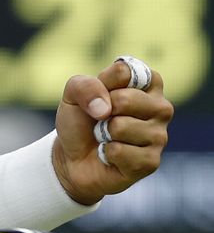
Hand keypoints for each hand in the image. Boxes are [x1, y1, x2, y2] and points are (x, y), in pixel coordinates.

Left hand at [52, 58, 173, 204]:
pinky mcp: (152, 162)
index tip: (101, 93)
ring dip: (103, 133)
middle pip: (126, 99)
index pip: (126, 71)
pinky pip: (120, 151)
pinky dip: (106, 153)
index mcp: (147, 83)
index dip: (104, 82)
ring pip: (121, 126)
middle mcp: (160, 107)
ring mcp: (159, 136)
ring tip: (107, 137)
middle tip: (101, 119)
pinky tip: (110, 155)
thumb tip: (105, 109)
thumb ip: (85, 86)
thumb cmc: (80, 120)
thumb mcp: (73, 93)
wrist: (72, 157)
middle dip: (102, 110)